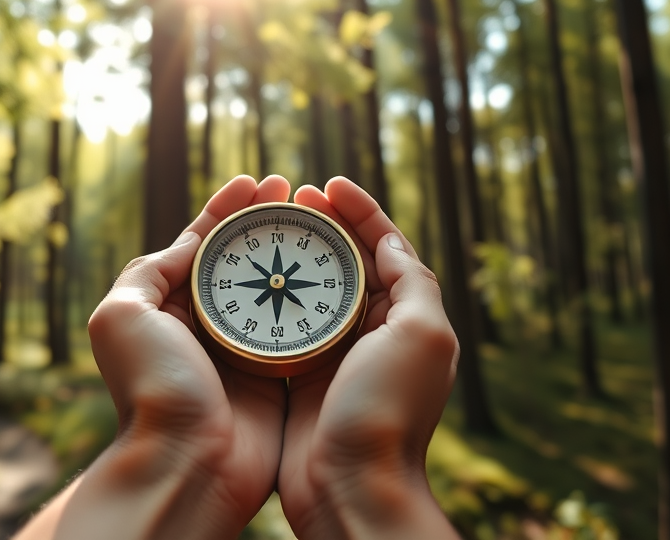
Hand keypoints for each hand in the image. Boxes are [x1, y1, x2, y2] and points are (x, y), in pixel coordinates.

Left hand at [14, 175, 290, 539]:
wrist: (188, 461)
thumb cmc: (153, 388)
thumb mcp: (123, 315)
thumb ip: (150, 270)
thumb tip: (191, 242)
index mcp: (166, 306)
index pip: (199, 242)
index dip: (227, 209)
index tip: (257, 182)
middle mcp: (205, 324)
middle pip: (240, 259)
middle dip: (265, 222)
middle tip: (295, 192)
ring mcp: (242, 348)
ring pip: (273, 287)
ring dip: (293, 252)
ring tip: (319, 220)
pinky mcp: (276, 373)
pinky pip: (299, 325)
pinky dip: (316, 297)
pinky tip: (336, 271)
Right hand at [278, 177, 461, 538]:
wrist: (350, 485)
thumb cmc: (387, 410)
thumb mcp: (421, 334)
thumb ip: (412, 281)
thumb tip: (390, 240)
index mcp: (409, 316)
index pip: (387, 246)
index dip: (362, 210)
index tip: (328, 185)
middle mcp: (376, 331)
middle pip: (349, 262)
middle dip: (325, 226)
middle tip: (291, 199)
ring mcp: (338, 353)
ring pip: (316, 288)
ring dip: (296, 255)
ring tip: (268, 226)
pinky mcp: (303, 375)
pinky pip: (287, 322)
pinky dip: (273, 295)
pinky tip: (248, 277)